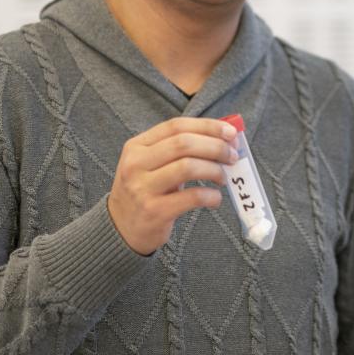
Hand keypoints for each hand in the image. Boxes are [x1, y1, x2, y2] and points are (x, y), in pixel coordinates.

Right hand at [107, 116, 239, 254]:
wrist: (121, 228)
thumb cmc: (146, 190)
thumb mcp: (151, 164)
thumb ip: (180, 149)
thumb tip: (224, 136)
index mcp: (137, 146)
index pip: (176, 126)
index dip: (208, 126)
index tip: (231, 132)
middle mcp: (136, 164)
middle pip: (184, 144)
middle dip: (215, 147)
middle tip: (232, 156)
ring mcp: (143, 188)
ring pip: (188, 167)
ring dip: (214, 170)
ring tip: (223, 178)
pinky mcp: (154, 211)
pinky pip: (192, 197)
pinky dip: (210, 196)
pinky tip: (215, 199)